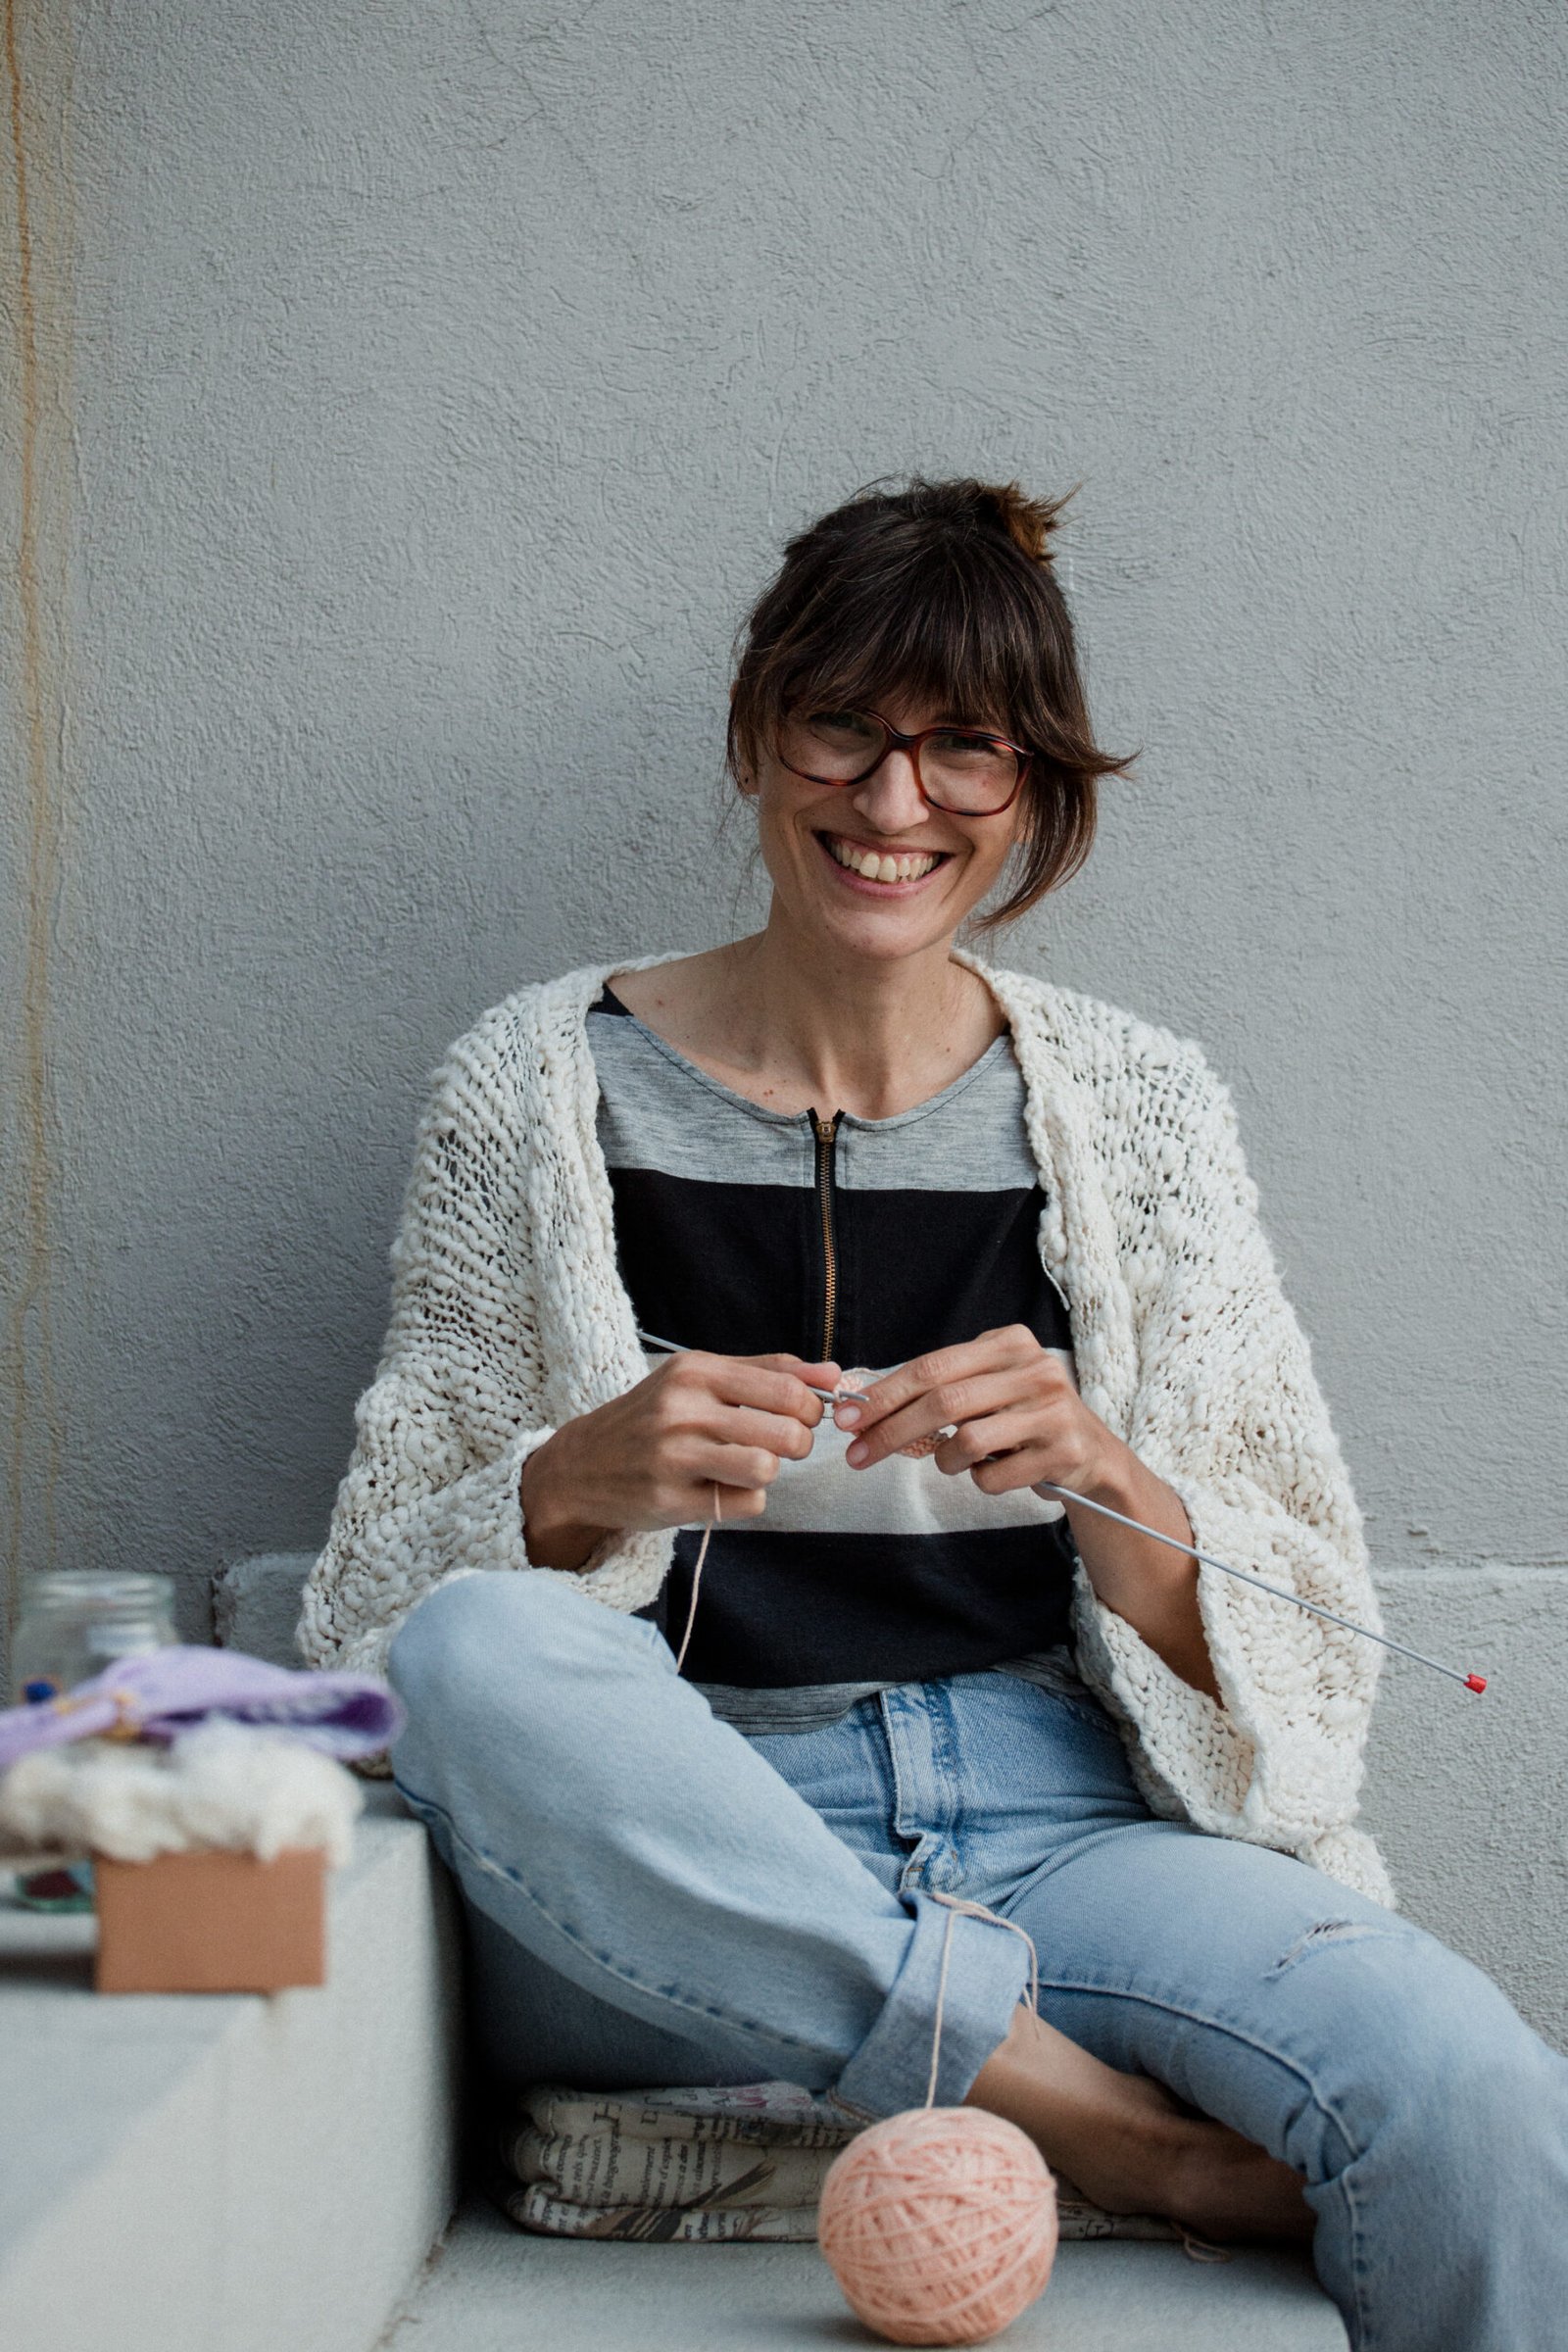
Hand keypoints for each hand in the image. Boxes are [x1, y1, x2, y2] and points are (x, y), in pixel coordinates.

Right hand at [520, 1350, 840, 1570]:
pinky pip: (746, 1503)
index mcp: (695, 1371)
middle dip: (798, 1443)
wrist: (578, 1466)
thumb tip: (835, 1375)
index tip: (802, 1416)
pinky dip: (745, 1499)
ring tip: (747, 1466)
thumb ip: (766, 1372)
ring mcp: (674, 1457)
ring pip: (767, 1468)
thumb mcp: (697, 1380)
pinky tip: (720, 1489)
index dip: (812, 1407)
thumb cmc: (649, 1419)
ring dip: (770, 1471)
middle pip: (788, 1430)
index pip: (786, 1386)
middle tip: (779, 1445)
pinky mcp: (671, 1500)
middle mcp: (683, 1410)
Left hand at [833, 1323, 1113, 1498]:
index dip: (885, 1394)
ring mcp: (1053, 1410)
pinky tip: (994, 1471)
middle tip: (859, 1454)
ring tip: (954, 1461)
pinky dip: (981, 1480)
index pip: (932, 1366)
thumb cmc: (1022, 1417)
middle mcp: (1035, 1369)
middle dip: (892, 1431)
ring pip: (968, 1441)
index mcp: (1009, 1343)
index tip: (848, 1418)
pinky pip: (993, 1476)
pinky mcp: (1063, 1451)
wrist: (1093, 1454)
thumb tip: (863, 1406)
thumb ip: (939, 1388)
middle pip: (944, 1402)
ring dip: (946, 1461)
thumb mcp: (988, 1386)